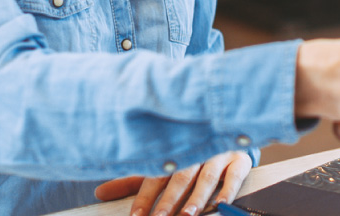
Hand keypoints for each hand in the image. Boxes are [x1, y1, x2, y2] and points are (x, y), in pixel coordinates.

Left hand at [94, 152, 251, 215]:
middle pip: (179, 179)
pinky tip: (221, 203)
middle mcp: (194, 154)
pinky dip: (228, 188)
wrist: (225, 131)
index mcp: (172, 156)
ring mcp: (217, 155)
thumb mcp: (160, 168)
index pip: (154, 178)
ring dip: (197, 197)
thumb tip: (99, 193)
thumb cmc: (188, 157)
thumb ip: (132, 182)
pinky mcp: (240, 160)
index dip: (144, 198)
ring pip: (206, 177)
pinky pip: (235, 174)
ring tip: (188, 215)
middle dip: (169, 201)